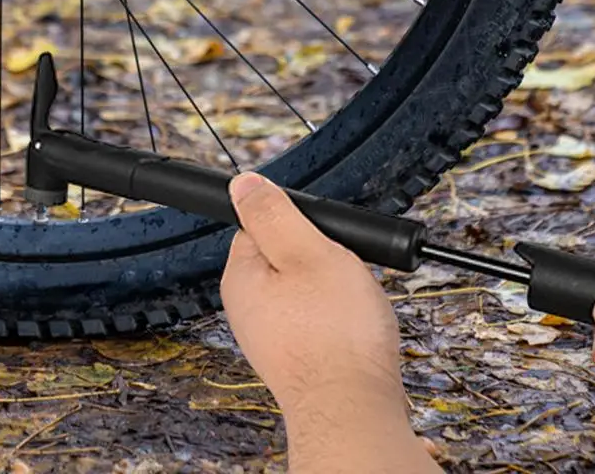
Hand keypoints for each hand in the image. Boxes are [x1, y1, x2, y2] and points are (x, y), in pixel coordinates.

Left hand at [220, 173, 439, 472]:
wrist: (352, 411)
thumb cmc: (334, 333)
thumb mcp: (307, 251)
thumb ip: (274, 214)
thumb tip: (242, 183)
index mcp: (241, 277)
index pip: (260, 226)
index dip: (296, 225)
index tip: (320, 239)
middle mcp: (248, 307)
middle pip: (286, 256)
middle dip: (319, 258)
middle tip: (340, 274)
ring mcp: (272, 334)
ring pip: (306, 287)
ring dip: (333, 287)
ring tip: (351, 304)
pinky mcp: (297, 356)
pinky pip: (316, 318)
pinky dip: (337, 316)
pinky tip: (352, 326)